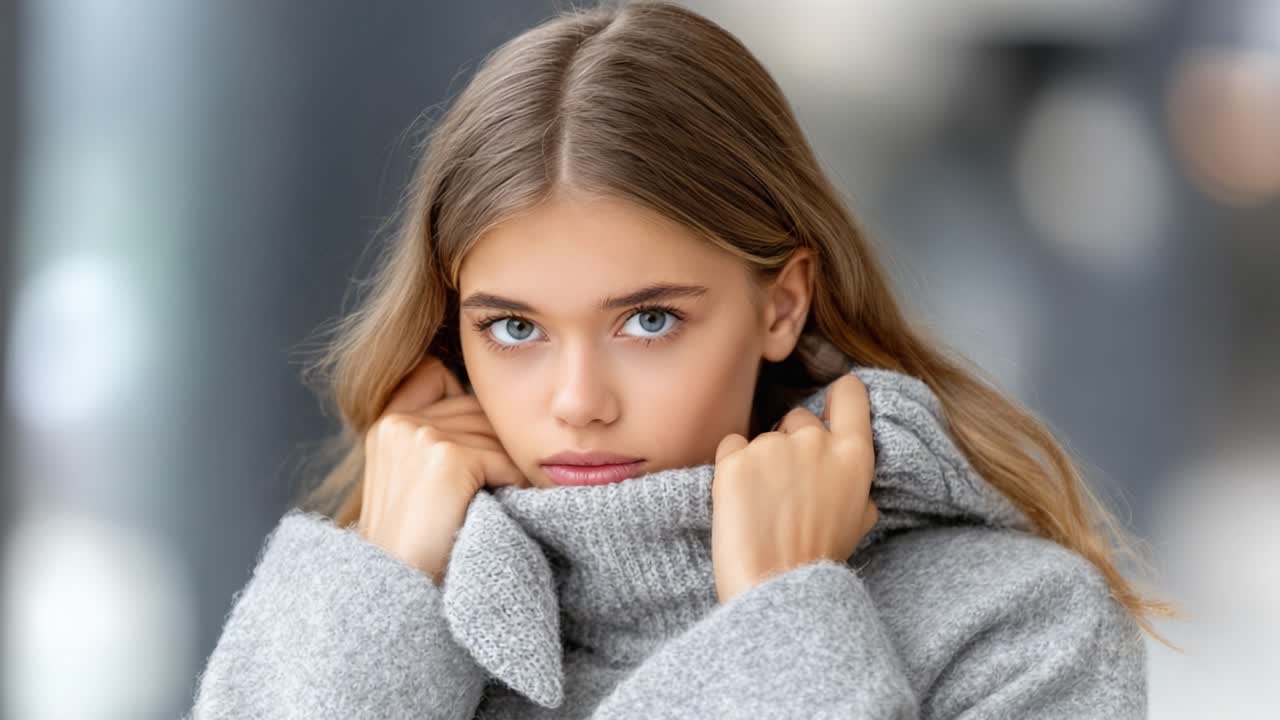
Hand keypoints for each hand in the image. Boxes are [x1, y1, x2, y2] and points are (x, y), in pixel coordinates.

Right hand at [357, 356, 528, 583]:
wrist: (398, 593)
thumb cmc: (415, 546)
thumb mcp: (413, 480)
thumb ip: (439, 439)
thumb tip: (496, 419)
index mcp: (386, 423)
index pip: (440, 378)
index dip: (466, 411)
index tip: (473, 453)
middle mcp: (399, 422)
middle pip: (477, 410)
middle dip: (496, 446)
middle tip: (504, 483)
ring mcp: (420, 436)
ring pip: (494, 434)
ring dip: (507, 467)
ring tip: (504, 500)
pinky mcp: (445, 458)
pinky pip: (503, 459)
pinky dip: (513, 484)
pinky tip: (501, 510)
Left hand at [711, 374, 877, 603]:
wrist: (775, 588)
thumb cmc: (818, 560)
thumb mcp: (858, 522)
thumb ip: (856, 485)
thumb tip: (847, 472)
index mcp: (854, 456)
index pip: (850, 393)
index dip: (839, 398)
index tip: (830, 410)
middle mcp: (815, 441)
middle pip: (799, 418)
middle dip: (791, 443)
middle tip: (786, 489)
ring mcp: (772, 447)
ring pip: (761, 437)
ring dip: (759, 462)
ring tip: (762, 507)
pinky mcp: (734, 459)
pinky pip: (730, 447)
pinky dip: (731, 468)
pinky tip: (739, 502)